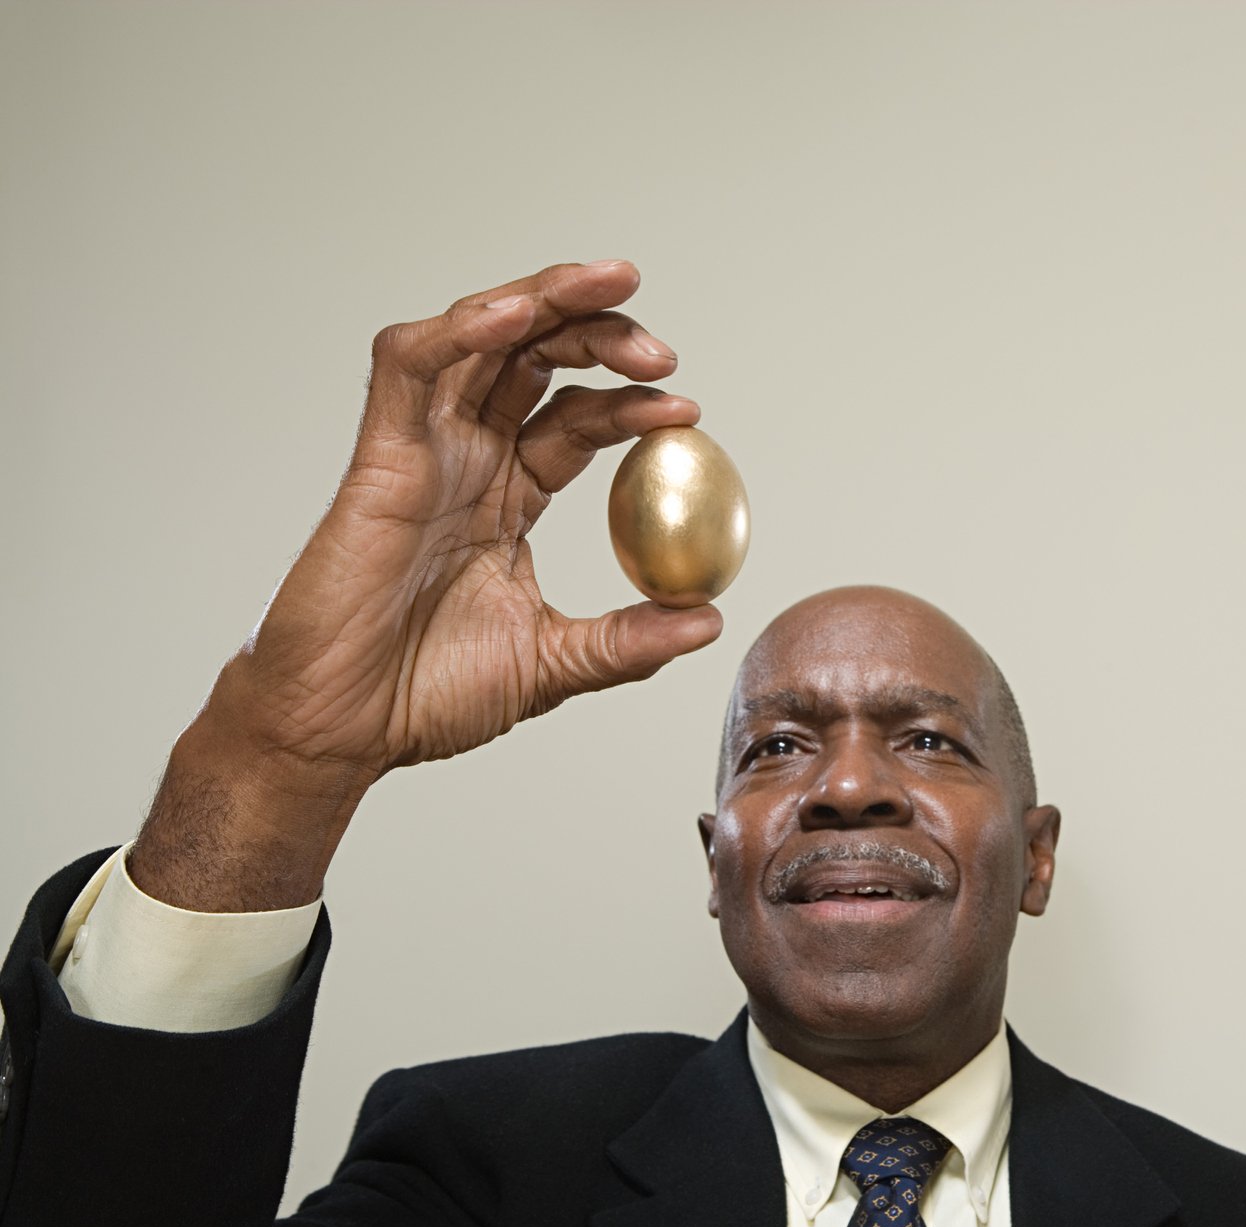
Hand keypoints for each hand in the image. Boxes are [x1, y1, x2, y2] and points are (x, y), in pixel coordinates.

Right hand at [131, 261, 721, 909]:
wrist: (343, 730)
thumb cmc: (425, 696)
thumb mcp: (554, 665)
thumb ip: (630, 641)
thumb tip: (711, 621)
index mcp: (507, 495)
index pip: (578, 420)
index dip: (631, 402)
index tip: (686, 407)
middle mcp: (466, 458)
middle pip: (537, 359)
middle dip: (601, 332)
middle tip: (662, 349)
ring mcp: (422, 450)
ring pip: (482, 338)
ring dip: (546, 300)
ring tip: (611, 287)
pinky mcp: (379, 455)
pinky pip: (410, 367)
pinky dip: (460, 328)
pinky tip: (515, 312)